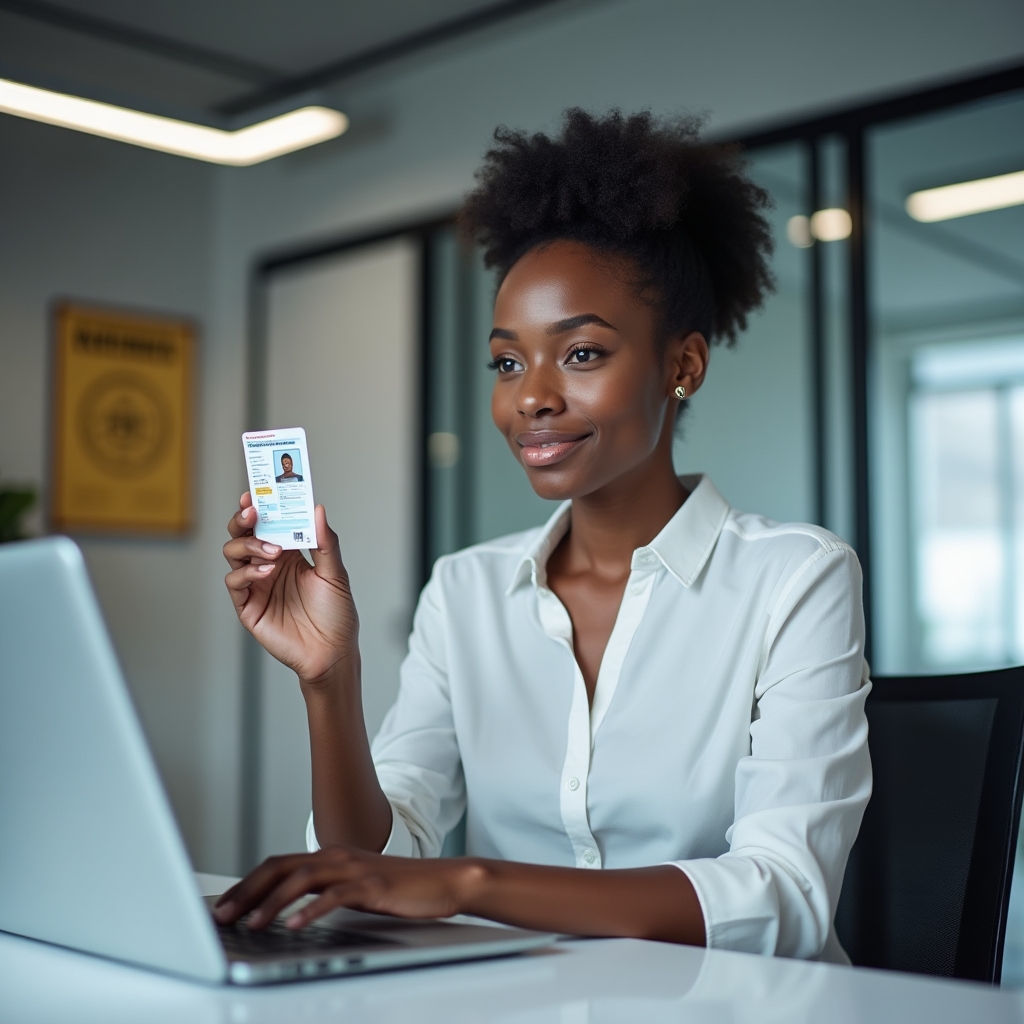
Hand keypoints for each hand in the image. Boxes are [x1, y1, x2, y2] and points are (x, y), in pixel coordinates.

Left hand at [212, 849, 476, 928]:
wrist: (443, 881)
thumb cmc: (398, 887)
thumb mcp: (354, 886)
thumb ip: (324, 890)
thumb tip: (287, 910)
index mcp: (329, 856)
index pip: (277, 864)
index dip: (246, 883)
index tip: (222, 905)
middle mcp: (337, 856)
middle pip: (280, 867)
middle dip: (246, 891)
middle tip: (222, 914)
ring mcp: (354, 869)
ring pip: (302, 879)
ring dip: (271, 902)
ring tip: (251, 923)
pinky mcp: (372, 884)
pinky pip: (336, 896)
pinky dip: (312, 910)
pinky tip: (296, 926)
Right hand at [223, 494, 358, 683]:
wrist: (332, 653)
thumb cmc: (336, 615)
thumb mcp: (335, 574)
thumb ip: (325, 542)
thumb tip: (318, 509)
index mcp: (290, 553)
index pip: (269, 523)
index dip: (261, 506)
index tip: (258, 490)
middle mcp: (270, 565)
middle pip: (243, 533)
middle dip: (244, 518)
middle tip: (252, 510)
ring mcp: (257, 584)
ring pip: (234, 553)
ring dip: (249, 545)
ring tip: (273, 551)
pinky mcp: (248, 606)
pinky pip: (235, 582)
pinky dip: (246, 572)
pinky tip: (267, 571)